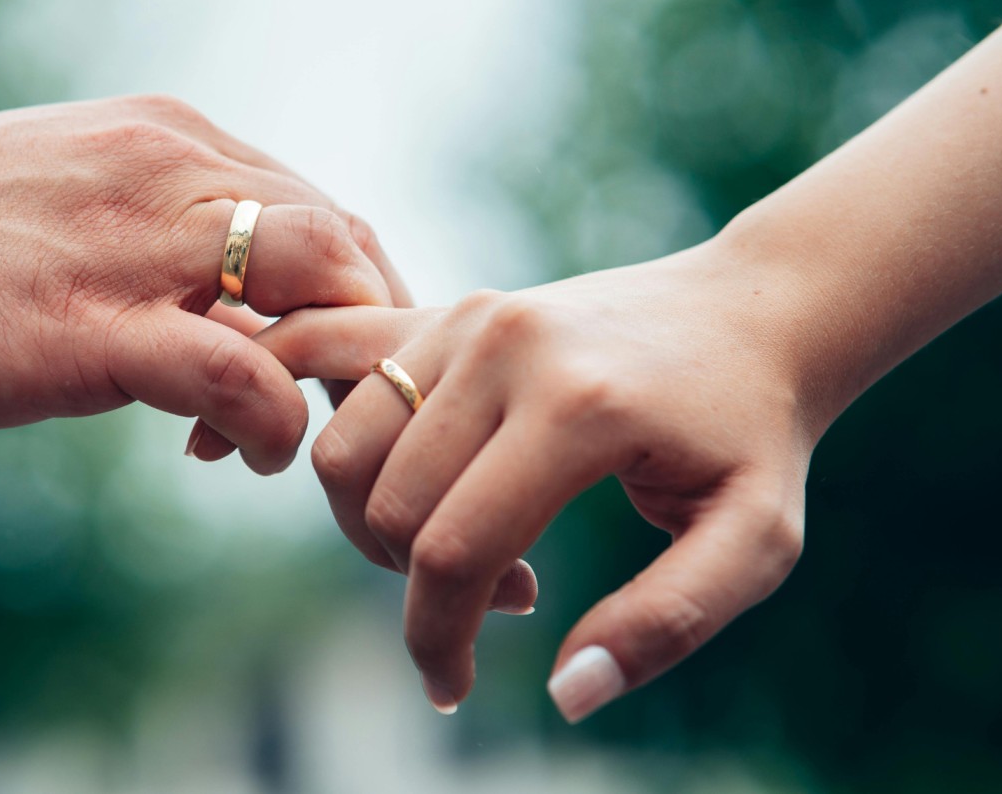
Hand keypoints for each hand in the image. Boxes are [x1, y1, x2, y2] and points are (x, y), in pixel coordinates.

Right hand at [0, 94, 406, 473]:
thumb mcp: (75, 216)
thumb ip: (160, 251)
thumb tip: (233, 329)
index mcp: (169, 142)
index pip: (320, 206)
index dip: (352, 297)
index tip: (327, 369)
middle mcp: (169, 169)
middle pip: (343, 239)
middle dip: (370, 335)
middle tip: (341, 414)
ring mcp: (131, 242)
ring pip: (314, 279)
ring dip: (337, 370)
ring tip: (303, 437)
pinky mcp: (85, 326)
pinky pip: (234, 370)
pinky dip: (271, 419)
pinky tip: (243, 455)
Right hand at [256, 244, 809, 718]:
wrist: (748, 315)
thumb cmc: (752, 438)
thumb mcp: (755, 543)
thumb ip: (666, 623)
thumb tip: (565, 694)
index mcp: (578, 405)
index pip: (455, 548)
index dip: (436, 640)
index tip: (451, 690)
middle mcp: (503, 347)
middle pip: (385, 505)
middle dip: (413, 589)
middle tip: (492, 604)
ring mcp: (463, 316)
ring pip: (342, 450)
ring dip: (370, 525)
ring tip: (458, 542)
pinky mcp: (441, 308)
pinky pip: (324, 366)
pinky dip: (291, 418)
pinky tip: (246, 449)